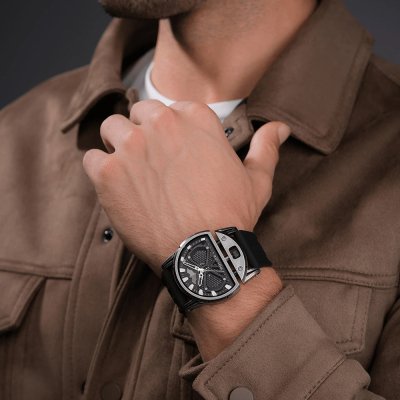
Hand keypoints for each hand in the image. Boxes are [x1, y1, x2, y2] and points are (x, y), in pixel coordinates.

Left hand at [82, 99, 289, 278]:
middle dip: (142, 133)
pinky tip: (116, 188)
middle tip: (150, 163)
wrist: (205, 251)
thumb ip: (265, 148)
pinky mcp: (108, 172)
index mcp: (195, 118)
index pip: (168, 109)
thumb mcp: (256, 180)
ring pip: (112, 130)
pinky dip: (99, 171)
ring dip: (117, 146)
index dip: (167, 131)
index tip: (170, 151)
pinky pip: (92, 159)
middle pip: (138, 114)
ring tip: (130, 173)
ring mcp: (132, 146)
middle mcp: (162, 123)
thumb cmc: (231, 215)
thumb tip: (280, 128)